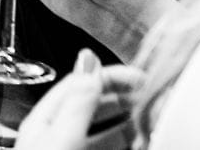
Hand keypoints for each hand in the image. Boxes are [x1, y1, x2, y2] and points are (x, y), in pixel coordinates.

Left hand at [15, 54, 141, 149]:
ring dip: (129, 126)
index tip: (142, 77)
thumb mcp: (60, 136)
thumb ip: (77, 101)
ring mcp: (69, 148)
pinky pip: (107, 148)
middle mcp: (57, 134)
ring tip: (152, 122)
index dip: (113, 75)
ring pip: (105, 132)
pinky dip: (125, 144)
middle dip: (125, 99)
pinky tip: (140, 143)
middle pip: (96, 107)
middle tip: (153, 98)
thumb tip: (88, 58)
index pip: (81, 83)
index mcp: (45, 119)